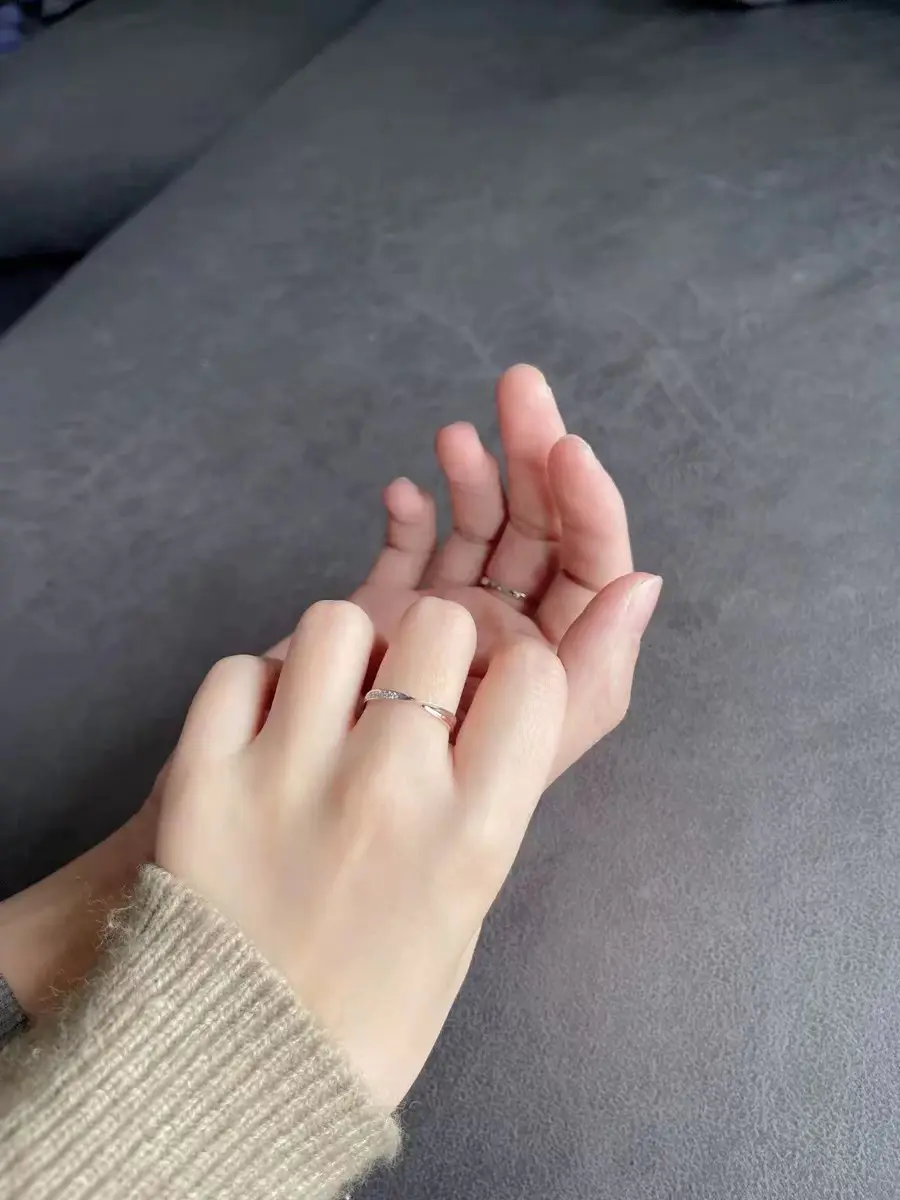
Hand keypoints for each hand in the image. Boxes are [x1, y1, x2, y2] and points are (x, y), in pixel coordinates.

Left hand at [158, 596, 567, 1108]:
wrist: (243, 1075)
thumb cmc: (377, 999)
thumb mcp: (470, 902)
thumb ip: (494, 789)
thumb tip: (514, 680)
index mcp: (472, 832)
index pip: (532, 674)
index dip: (515, 676)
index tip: (487, 699)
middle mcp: (388, 790)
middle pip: (437, 622)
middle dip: (431, 649)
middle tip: (404, 697)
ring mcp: (289, 776)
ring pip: (334, 622)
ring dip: (343, 655)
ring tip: (328, 710)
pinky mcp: (202, 777)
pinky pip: (242, 669)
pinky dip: (256, 692)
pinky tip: (263, 738)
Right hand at [352, 364, 658, 779]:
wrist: (325, 815)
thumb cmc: (439, 789)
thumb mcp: (538, 733)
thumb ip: (597, 664)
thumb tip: (644, 582)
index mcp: (558, 656)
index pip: (591, 563)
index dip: (588, 500)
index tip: (566, 449)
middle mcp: (510, 629)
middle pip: (537, 527)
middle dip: (533, 454)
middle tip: (519, 387)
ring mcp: (448, 616)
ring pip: (477, 527)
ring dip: (473, 474)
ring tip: (453, 437)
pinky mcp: (388, 610)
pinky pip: (408, 549)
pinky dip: (408, 515)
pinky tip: (402, 493)